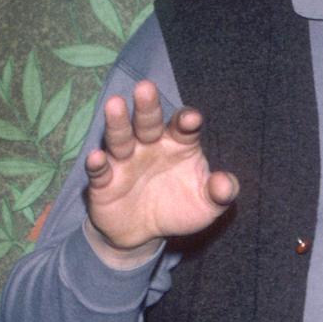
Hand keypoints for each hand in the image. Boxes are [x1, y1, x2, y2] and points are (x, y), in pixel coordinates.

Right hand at [82, 84, 237, 263]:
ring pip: (121, 138)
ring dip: (118, 123)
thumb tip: (226, 184)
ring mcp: (125, 161)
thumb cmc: (178, 209)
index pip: (183, 127)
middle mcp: (149, 145)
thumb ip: (219, 194)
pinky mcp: (104, 181)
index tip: (191, 119)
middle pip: (148, 122)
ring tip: (115, 104)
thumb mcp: (205, 206)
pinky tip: (95, 157)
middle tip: (146, 88)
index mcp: (178, 144)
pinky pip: (100, 171)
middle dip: (147, 107)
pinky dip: (97, 164)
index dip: (187, 121)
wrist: (143, 233)